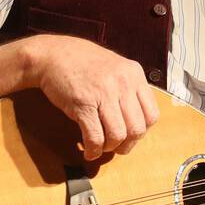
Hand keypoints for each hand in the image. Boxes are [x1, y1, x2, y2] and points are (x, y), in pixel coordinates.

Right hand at [26, 34, 160, 159]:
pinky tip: (88, 151)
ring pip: (117, 135)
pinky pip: (95, 137)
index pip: (152, 115)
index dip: (142, 132)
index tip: (130, 136)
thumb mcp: (116, 68)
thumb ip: (130, 89)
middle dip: (127, 145)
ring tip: (101, 147)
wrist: (53, 54)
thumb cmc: (84, 63)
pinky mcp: (83, 103)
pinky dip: (93, 150)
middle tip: (116, 147)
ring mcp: (103, 93)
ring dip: (109, 148)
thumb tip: (137, 122)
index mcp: (134, 74)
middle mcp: (123, 83)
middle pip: (137, 128)